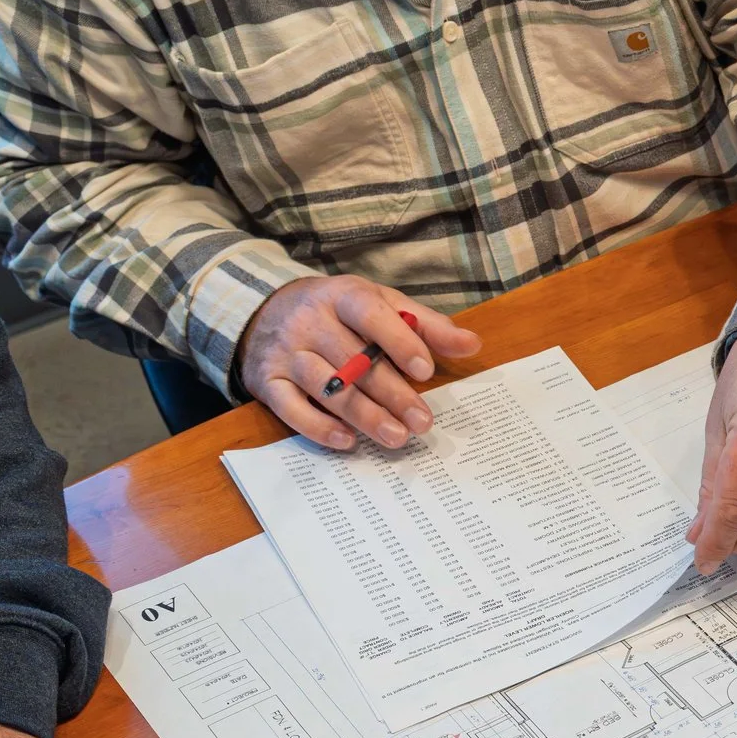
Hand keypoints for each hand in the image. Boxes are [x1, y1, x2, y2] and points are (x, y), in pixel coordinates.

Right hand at [238, 276, 480, 449]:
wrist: (264, 310)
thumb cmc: (339, 311)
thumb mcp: (380, 304)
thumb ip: (425, 325)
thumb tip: (472, 344)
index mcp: (342, 296)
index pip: (370, 315)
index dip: (399, 342)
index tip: (426, 371)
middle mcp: (309, 322)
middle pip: (352, 359)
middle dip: (391, 394)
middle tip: (423, 422)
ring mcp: (285, 352)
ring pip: (325, 386)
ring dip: (363, 415)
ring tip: (397, 437)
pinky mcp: (266, 381)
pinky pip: (290, 408)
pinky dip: (318, 427)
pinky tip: (348, 441)